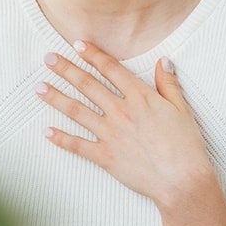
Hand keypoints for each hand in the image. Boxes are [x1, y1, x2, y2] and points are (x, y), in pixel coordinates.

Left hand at [37, 41, 214, 207]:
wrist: (182, 180)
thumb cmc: (186, 146)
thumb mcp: (182, 109)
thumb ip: (169, 84)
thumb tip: (163, 61)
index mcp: (140, 97)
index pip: (110, 69)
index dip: (93, 55)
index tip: (77, 44)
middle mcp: (120, 111)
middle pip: (87, 84)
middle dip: (65, 69)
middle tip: (47, 58)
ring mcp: (110, 134)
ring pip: (76, 111)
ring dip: (55, 98)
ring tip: (38, 87)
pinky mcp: (105, 156)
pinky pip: (77, 145)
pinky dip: (61, 138)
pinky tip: (46, 131)